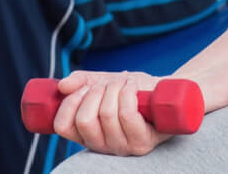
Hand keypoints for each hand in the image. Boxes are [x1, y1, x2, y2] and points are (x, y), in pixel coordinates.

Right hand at [51, 70, 169, 156]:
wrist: (164, 92)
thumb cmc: (132, 89)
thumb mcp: (102, 81)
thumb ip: (80, 82)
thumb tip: (62, 86)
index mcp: (87, 134)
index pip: (63, 126)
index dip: (70, 102)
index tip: (83, 88)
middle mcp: (103, 145)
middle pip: (85, 120)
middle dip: (95, 91)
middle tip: (107, 83)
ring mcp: (123, 147)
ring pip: (107, 114)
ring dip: (115, 87)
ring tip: (124, 82)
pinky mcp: (143, 143)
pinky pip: (127, 115)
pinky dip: (128, 92)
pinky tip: (133, 86)